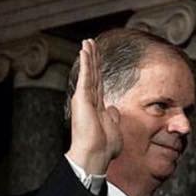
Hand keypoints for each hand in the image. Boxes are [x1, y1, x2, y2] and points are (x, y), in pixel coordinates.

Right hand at [65, 39, 121, 174]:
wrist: (95, 154)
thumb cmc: (104, 147)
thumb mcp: (113, 128)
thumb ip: (113, 116)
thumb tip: (113, 108)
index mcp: (98, 107)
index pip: (99, 84)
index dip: (98, 71)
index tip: (97, 59)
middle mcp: (89, 101)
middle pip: (92, 74)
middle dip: (92, 58)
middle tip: (90, 43)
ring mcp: (85, 99)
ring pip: (88, 72)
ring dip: (88, 56)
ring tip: (87, 42)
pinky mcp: (82, 98)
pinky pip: (85, 76)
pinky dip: (85, 63)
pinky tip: (84, 51)